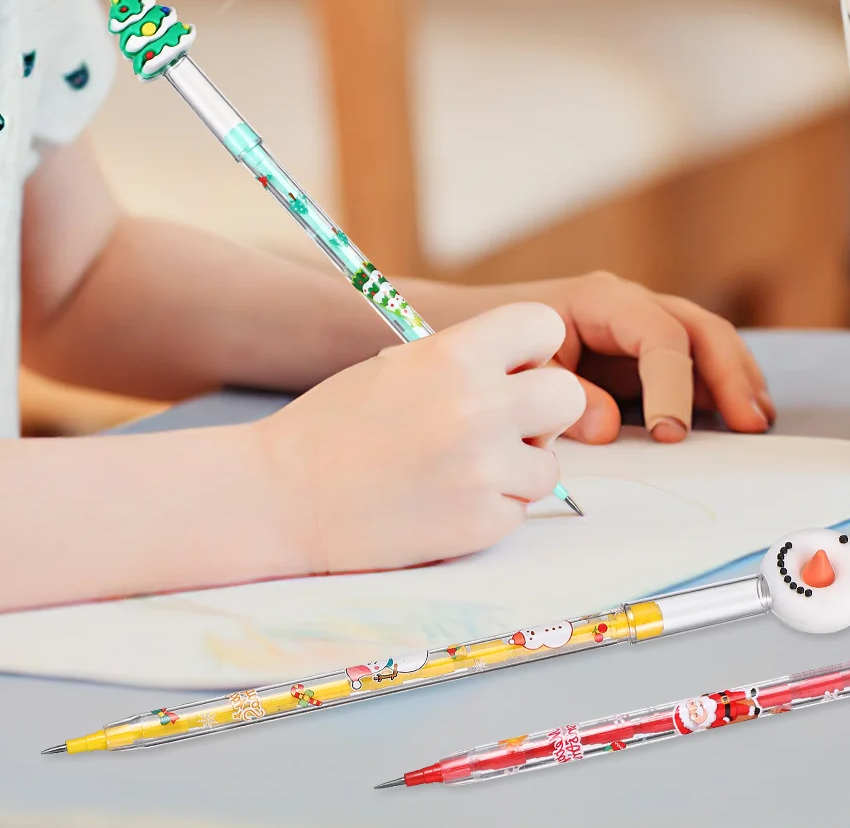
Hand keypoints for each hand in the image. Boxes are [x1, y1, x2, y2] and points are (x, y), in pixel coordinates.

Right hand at [252, 304, 583, 573]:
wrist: (283, 498)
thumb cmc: (337, 425)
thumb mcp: (400, 364)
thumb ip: (466, 359)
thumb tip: (527, 364)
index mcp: (455, 354)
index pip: (544, 325)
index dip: (531, 348)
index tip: (509, 367)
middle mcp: (478, 407)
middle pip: (566, 395)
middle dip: (540, 410)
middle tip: (501, 423)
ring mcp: (482, 470)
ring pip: (549, 463)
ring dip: (517, 467)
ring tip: (463, 467)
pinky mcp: (480, 524)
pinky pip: (519, 510)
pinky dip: (491, 508)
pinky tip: (445, 500)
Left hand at [413, 273, 776, 445]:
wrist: (474, 334)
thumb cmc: (498, 348)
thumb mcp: (526, 368)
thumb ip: (567, 396)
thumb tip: (606, 426)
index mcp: (601, 299)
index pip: (657, 337)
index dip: (671, 384)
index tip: (669, 433)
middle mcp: (631, 305)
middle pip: (698, 329)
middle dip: (728, 374)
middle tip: (748, 422)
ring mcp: (643, 325)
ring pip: (706, 341)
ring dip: (736, 378)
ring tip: (757, 420)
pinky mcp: (645, 353)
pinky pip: (694, 361)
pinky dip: (719, 386)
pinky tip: (739, 416)